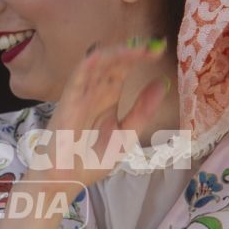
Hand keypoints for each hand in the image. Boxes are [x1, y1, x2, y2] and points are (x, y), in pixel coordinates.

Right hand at [32, 39, 173, 192]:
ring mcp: (80, 96)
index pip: (123, 71)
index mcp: (107, 100)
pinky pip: (76, 80)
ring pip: (96, 66)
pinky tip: (99, 54)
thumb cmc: (90, 162)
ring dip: (115, 55)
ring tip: (137, 48)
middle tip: (154, 46)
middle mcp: (94, 93)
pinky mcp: (67, 104)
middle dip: (132, 53)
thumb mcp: (125, 136)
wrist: (65, 182)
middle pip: (113, 64)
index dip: (139, 58)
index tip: (160, 48)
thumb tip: (162, 83)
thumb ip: (142, 110)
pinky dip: (86, 66)